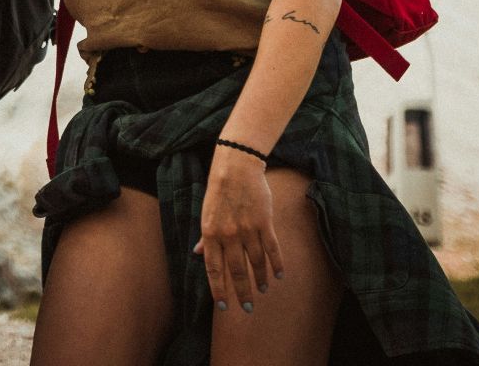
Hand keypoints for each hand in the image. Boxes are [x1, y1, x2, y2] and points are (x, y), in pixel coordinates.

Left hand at [194, 146, 285, 313]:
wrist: (236, 169)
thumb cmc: (218, 192)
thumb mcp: (206, 214)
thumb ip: (206, 237)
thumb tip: (199, 254)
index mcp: (211, 234)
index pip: (214, 269)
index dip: (219, 289)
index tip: (223, 306)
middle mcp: (228, 235)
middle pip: (236, 271)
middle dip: (241, 292)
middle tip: (247, 309)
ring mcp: (247, 230)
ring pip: (255, 262)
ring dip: (259, 279)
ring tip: (262, 291)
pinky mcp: (264, 223)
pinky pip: (272, 249)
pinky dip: (276, 264)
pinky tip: (279, 276)